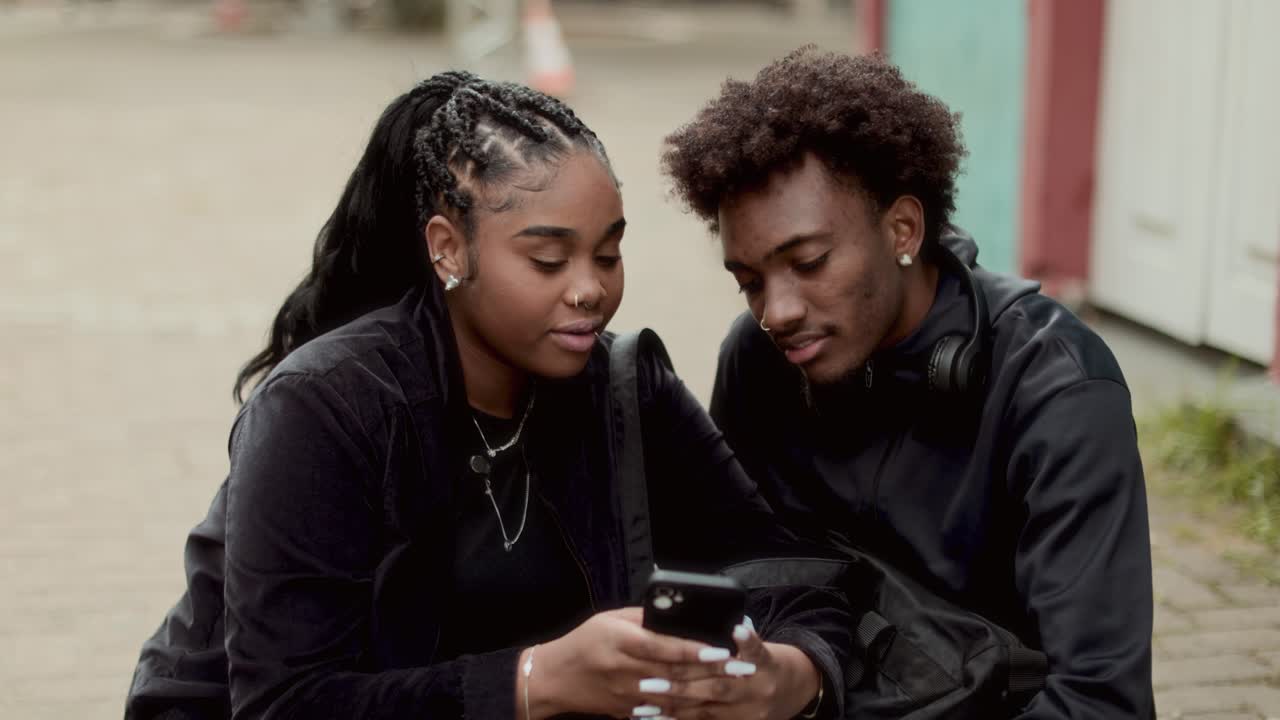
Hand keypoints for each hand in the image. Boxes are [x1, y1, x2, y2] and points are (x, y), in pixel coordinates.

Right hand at [523, 608, 733, 718]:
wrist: (554, 679)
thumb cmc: (583, 642)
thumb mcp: (609, 620)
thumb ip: (642, 617)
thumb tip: (675, 614)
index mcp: (621, 642)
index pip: (664, 646)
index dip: (694, 649)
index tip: (722, 648)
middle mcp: (626, 670)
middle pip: (676, 673)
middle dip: (713, 671)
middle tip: (743, 668)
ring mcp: (627, 695)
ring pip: (675, 696)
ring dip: (707, 692)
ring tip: (734, 687)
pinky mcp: (628, 711)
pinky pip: (662, 713)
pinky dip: (687, 710)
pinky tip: (709, 707)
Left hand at [634, 622, 820, 719]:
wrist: (796, 690)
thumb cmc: (767, 661)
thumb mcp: (761, 645)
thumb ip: (742, 638)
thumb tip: (728, 623)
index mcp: (763, 664)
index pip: (737, 658)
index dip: (714, 652)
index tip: (694, 644)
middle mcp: (757, 691)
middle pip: (715, 689)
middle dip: (679, 687)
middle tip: (647, 684)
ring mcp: (749, 714)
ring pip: (706, 714)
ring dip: (672, 711)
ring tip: (643, 707)